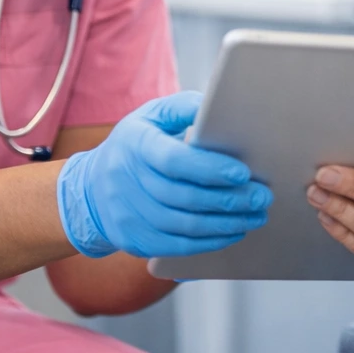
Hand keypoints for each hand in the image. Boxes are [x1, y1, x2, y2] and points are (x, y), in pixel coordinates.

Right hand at [57, 92, 272, 258]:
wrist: (90, 189)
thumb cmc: (136, 144)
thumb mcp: (152, 116)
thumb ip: (185, 108)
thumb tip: (220, 106)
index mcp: (135, 144)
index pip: (173, 160)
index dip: (209, 168)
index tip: (243, 173)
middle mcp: (127, 181)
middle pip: (184, 197)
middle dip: (230, 199)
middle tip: (263, 196)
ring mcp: (129, 215)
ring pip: (185, 226)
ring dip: (227, 223)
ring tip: (256, 215)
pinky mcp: (135, 240)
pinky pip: (179, 246)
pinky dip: (211, 241)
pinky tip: (235, 231)